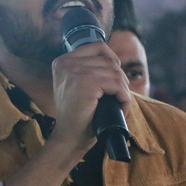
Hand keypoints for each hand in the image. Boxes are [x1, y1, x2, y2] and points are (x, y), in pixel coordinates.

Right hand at [48, 41, 130, 155]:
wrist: (69, 139)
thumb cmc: (77, 116)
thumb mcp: (77, 87)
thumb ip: (88, 70)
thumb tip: (117, 61)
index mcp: (61, 61)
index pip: (97, 46)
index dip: (112, 60)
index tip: (115, 79)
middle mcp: (66, 63)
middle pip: (108, 60)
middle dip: (120, 80)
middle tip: (119, 98)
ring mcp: (75, 72)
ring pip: (115, 72)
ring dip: (123, 90)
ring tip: (120, 104)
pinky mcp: (86, 83)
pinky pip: (117, 84)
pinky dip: (124, 97)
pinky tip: (121, 108)